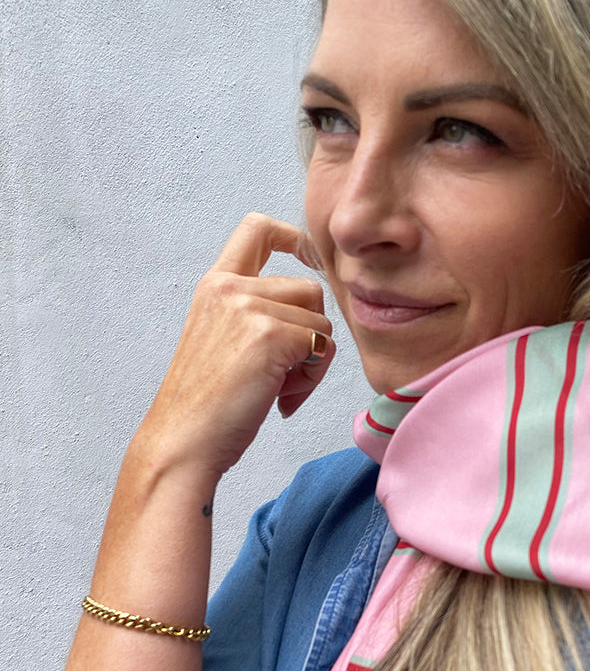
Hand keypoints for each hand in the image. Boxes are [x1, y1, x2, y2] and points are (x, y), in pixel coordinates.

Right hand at [138, 213, 335, 478]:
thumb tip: (314, 319)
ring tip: (279, 389)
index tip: (311, 260)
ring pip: (321, 319)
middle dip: (311, 334)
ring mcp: (249, 308)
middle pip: (309, 288)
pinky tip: (281, 399)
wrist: (184, 441)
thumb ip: (256, 316)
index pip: (257, 229)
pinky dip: (312, 378)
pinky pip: (323, 345)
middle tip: (285, 376)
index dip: (294, 238)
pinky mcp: (271, 335)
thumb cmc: (206, 405)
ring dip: (313, 361)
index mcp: (215, 286)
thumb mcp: (223, 342)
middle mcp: (230, 288)